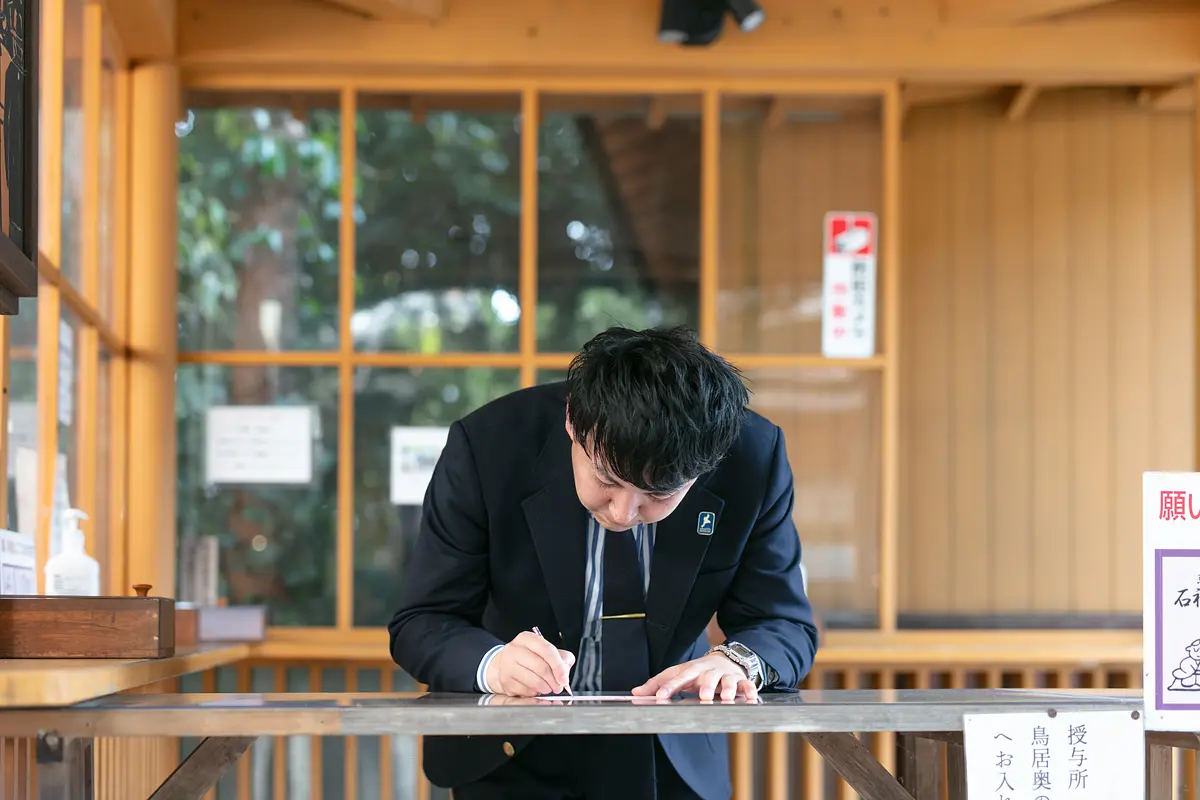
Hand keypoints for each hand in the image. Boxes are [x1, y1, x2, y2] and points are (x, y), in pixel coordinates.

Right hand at [484, 631, 575, 696]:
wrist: (504, 664)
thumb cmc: (528, 658)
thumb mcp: (544, 651)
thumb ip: (560, 657)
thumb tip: (565, 670)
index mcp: (527, 638)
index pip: (547, 650)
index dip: (559, 666)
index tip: (564, 678)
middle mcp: (515, 649)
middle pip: (541, 667)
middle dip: (553, 680)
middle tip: (558, 687)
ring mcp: (507, 665)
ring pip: (533, 681)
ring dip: (545, 688)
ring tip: (548, 688)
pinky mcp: (505, 680)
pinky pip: (525, 690)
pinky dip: (534, 692)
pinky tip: (535, 688)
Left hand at [632, 653, 757, 701]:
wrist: (726, 659)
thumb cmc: (698, 672)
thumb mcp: (679, 675)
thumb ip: (658, 684)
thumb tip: (635, 693)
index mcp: (691, 670)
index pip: (678, 677)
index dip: (668, 687)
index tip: (659, 697)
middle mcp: (708, 671)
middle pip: (706, 676)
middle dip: (706, 686)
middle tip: (703, 696)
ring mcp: (725, 676)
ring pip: (728, 681)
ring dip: (728, 689)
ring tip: (726, 698)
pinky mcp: (740, 681)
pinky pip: (746, 685)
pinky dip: (749, 691)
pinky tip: (751, 698)